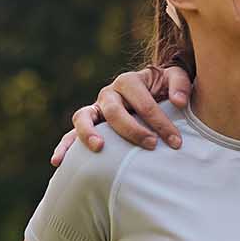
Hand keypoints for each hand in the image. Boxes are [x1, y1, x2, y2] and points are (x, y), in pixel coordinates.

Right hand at [50, 66, 192, 166]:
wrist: (151, 91)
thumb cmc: (164, 87)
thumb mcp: (175, 78)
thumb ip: (180, 85)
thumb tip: (179, 103)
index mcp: (129, 81)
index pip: (144, 102)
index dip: (160, 122)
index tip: (175, 141)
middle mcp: (109, 93)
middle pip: (115, 111)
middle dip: (133, 130)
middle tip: (151, 145)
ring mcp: (95, 109)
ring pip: (84, 117)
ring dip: (89, 133)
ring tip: (99, 148)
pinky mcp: (87, 124)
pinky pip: (69, 134)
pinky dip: (63, 146)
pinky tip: (58, 162)